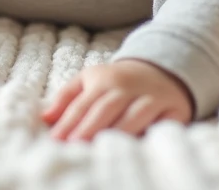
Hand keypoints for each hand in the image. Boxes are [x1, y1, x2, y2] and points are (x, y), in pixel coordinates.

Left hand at [41, 59, 193, 140]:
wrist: (161, 68)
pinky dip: (154, 133)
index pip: (83, 104)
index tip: (55, 140)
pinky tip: (140, 147)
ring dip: (119, 132)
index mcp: (104, 81)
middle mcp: (127, 88)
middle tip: (75, 146)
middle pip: (107, 108)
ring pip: (135, 115)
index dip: (68, 122)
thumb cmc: (117, 81)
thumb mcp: (89, 79)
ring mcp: (152, 98)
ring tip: (102, 149)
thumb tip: (45, 118)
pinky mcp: (173, 109)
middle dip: (90, 128)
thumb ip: (67, 97)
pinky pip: (164, 123)